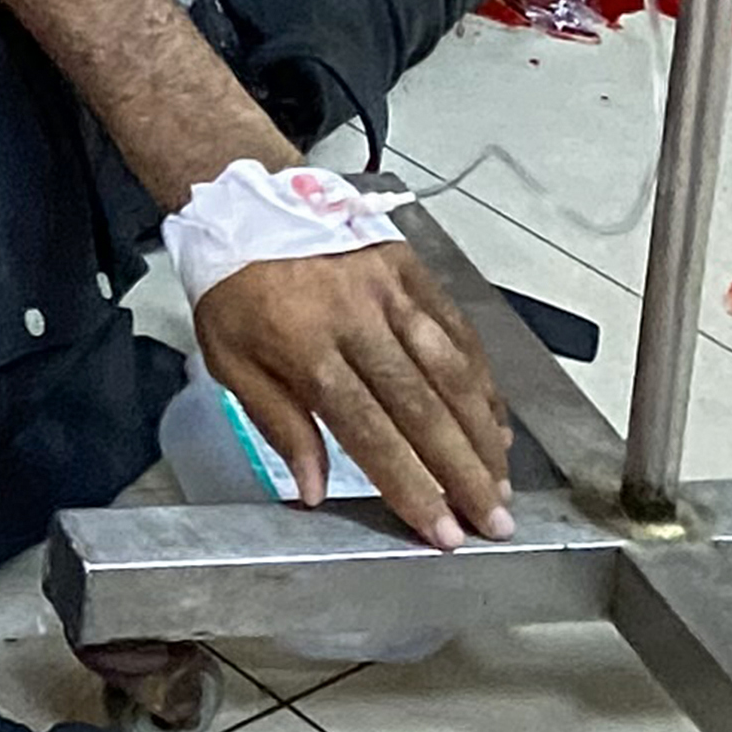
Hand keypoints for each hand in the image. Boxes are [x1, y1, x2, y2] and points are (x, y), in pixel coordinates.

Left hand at [194, 246, 512, 544]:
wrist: (243, 200)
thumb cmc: (233, 286)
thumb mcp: (229, 360)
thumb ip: (279, 425)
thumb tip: (315, 491)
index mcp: (305, 347)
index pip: (370, 431)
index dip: (411, 485)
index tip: (441, 531)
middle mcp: (356, 319)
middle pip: (423, 408)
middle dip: (463, 473)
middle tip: (494, 522)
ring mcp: (390, 291)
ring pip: (452, 371)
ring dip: (483, 433)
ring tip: (501, 481)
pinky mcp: (412, 270)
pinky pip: (458, 332)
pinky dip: (482, 381)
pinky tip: (496, 421)